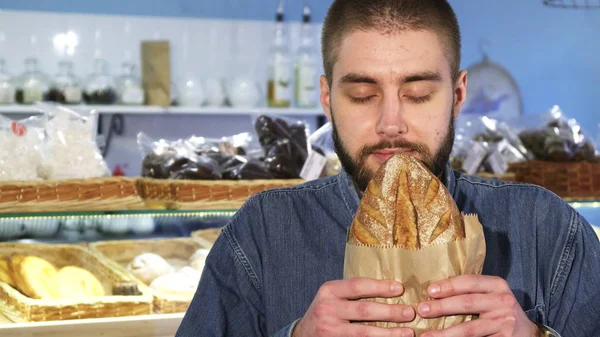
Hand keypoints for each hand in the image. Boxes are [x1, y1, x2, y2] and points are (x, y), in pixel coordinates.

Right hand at [292, 277, 415, 336]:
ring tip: (408, 332)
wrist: (303, 334)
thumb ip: (353, 292)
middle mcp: (327, 310)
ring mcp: (330, 330)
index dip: (380, 287)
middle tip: (410, 312)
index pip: (357, 286)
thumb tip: (391, 288)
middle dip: (390, 312)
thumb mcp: (333, 296)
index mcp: (329, 291)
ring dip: (389, 333)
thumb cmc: (326, 311)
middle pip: (364, 310)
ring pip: (364, 333)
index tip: (399, 289)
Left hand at [417, 275, 538, 336]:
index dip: (448, 286)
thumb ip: (471, 291)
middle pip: (467, 303)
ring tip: (427, 335)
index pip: (469, 282)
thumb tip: (434, 292)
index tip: (430, 291)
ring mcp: (504, 323)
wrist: (528, 333)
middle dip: (441, 307)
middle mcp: (503, 302)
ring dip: (445, 333)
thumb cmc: (500, 310)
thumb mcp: (491, 295)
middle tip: (422, 310)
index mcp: (497, 285)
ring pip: (469, 329)